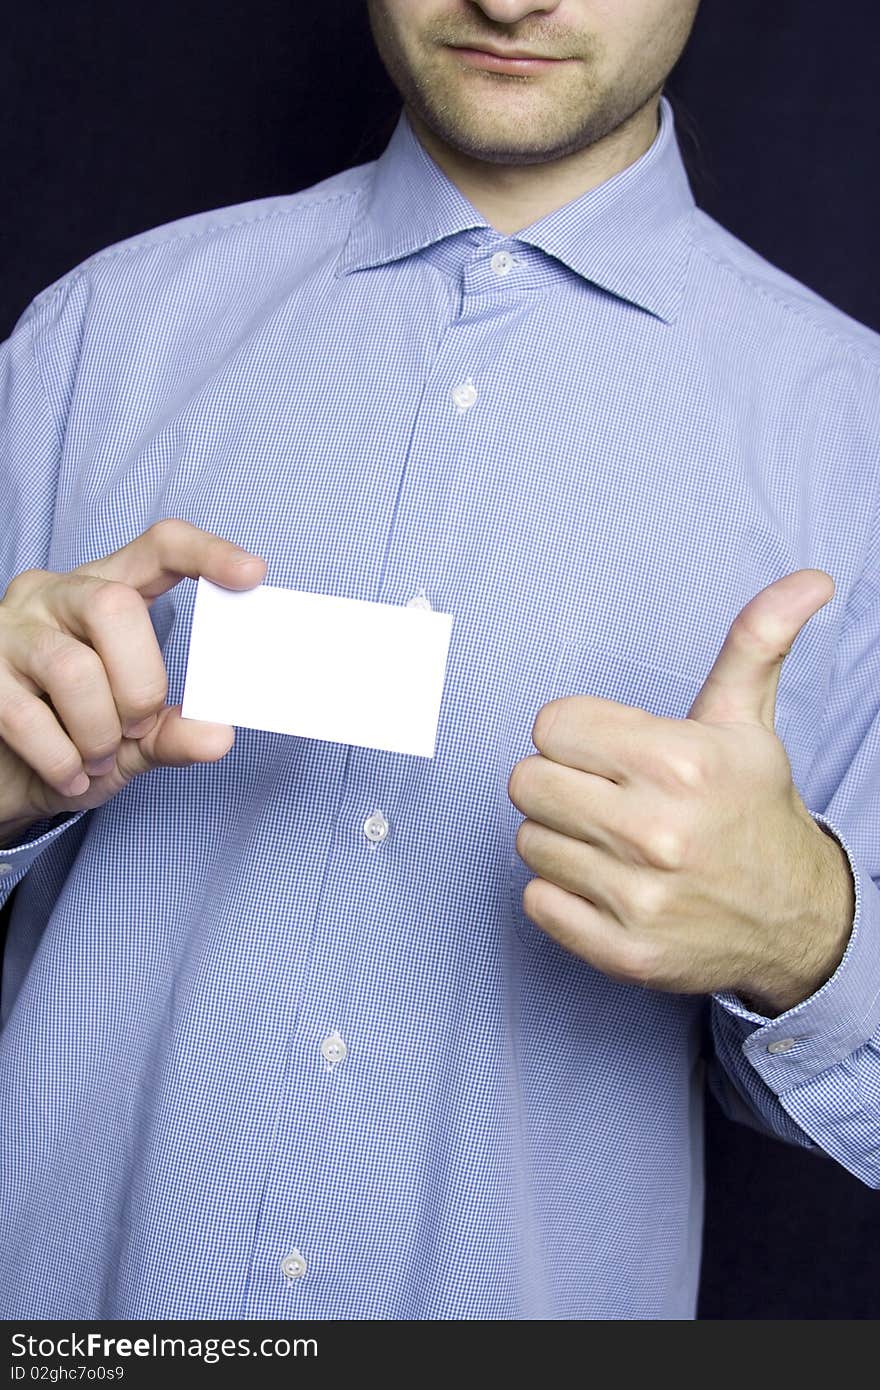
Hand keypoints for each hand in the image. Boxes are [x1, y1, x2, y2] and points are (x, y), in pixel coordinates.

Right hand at [0, 519, 266, 839]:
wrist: (5, 778)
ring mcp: (9, 629)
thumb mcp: (136, 739)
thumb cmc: (76, 742)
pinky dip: (62, 760)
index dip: (205, 553)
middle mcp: (53, 595)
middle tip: (137, 726)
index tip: (251, 575)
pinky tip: (71, 775)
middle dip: (141, 683)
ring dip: (98, 731)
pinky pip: (27, 716)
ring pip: (73, 668)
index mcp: (104, 592)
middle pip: (117, 607)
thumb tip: (218, 736)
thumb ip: (174, 731)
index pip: (157, 547)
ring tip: (98, 759)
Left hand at [508, 570, 855, 1015]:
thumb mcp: (749, 721)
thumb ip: (756, 641)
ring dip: (561, 838)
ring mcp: (640, 898)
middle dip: (559, 782)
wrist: (796, 917)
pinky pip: (537, 902)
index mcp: (682, 762)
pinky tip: (606, 883)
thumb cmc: (753, 807)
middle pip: (527, 782)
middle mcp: (659, 831)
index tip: (608, 750)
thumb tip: (810, 578)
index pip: (550, 725)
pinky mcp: (624, 952)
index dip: (575, 733)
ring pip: (528, 841)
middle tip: (603, 795)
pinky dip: (561, 893)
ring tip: (612, 842)